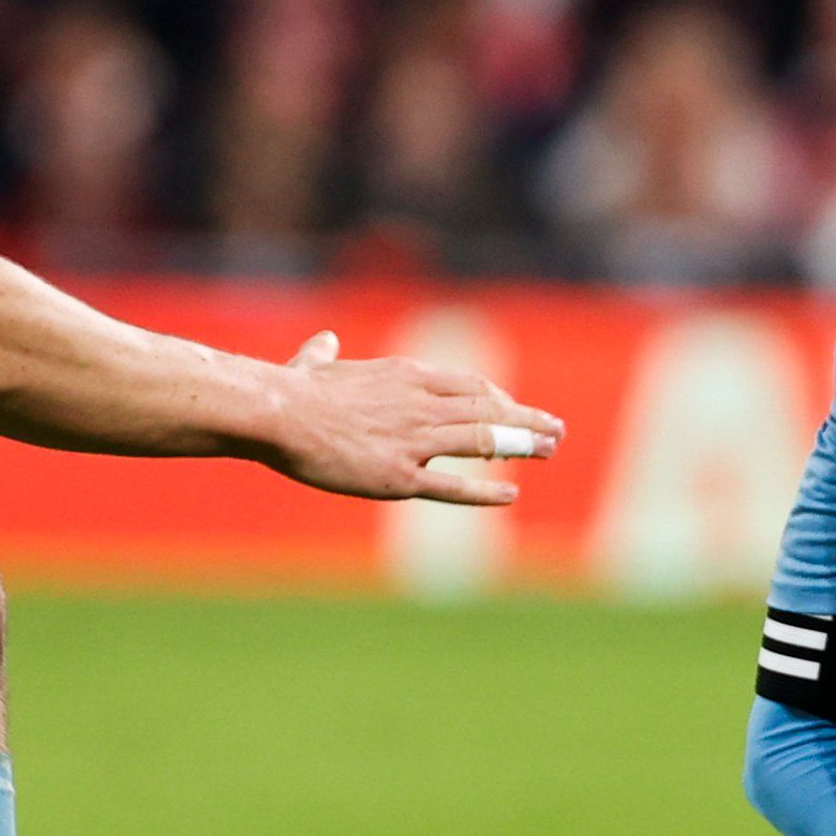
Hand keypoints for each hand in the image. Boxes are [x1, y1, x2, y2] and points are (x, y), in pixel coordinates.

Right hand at [266, 332, 564, 505]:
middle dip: (527, 420)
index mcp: (407, 376)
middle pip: (489, 409)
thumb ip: (325, 356)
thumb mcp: (315, 365)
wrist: (278, 413)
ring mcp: (414, 441)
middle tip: (557, 430)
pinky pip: (454, 485)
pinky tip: (510, 494)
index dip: (499, 399)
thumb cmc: (291, 391)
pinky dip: (486, 491)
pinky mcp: (400, 477)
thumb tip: (323, 341)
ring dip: (522, 446)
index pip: (470, 386)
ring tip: (550, 451)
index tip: (516, 409)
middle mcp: (421, 405)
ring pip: (483, 440)